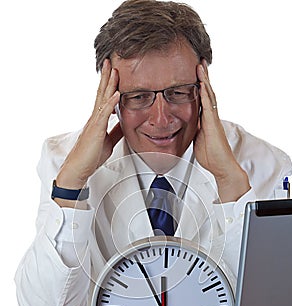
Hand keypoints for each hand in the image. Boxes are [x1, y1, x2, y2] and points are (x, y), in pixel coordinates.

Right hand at [56, 59, 122, 191]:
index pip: (104, 98)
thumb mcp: (108, 141)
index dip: (109, 85)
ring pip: (102, 99)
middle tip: (110, 61)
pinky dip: (111, 102)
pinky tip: (117, 93)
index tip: (113, 72)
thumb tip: (124, 124)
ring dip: (108, 84)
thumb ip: (116, 131)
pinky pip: (104, 113)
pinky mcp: (95, 130)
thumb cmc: (90, 157)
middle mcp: (94, 118)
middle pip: (102, 93)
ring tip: (113, 70)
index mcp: (97, 120)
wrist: (78, 169)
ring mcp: (94, 123)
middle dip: (107, 77)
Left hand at [194, 61, 249, 201]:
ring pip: (210, 96)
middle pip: (208, 93)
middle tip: (200, 62)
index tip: (196, 74)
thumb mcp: (197, 139)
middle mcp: (212, 117)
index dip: (200, 86)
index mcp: (207, 120)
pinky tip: (202, 85)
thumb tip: (185, 126)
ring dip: (205, 81)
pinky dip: (205, 94)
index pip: (203, 99)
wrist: (221, 167)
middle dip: (204, 77)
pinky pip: (209, 106)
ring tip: (201, 67)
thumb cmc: (211, 157)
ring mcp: (213, 120)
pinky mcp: (213, 125)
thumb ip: (193, 130)